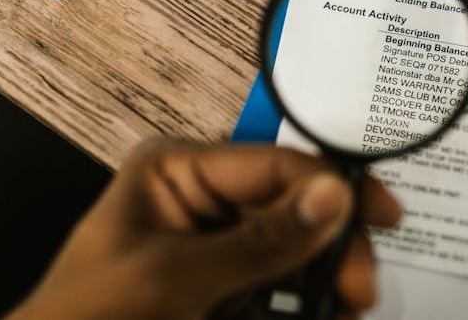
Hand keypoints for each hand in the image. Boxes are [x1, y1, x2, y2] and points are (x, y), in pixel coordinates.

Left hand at [3, 139, 402, 319]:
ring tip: (345, 310)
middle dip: (332, 248)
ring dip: (324, 283)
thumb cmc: (85, 319)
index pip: (274, 164)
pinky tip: (324, 318)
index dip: (334, 186)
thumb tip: (331, 195)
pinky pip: (281, 294)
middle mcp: (203, 202)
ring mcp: (217, 252)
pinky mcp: (225, 295)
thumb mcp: (175, 278)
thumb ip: (259, 242)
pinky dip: (304, 308)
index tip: (382, 218)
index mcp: (178, 171)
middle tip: (358, 289)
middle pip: (295, 209)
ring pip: (296, 255)